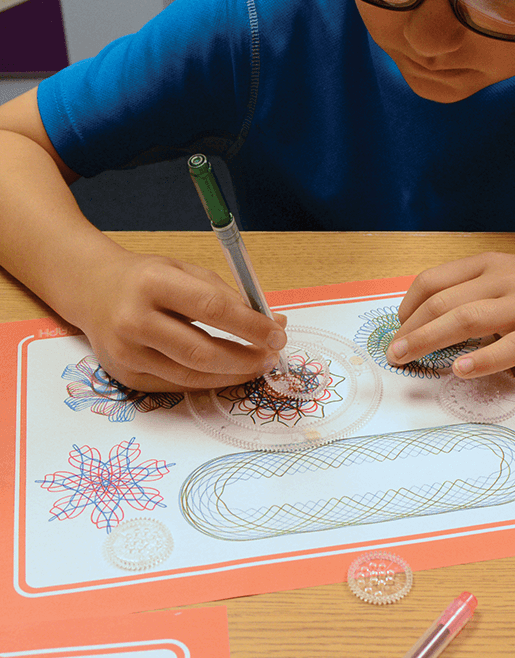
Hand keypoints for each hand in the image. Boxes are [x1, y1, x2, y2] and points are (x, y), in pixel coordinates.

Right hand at [69, 249, 287, 391]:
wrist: (92, 290)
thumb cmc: (148, 279)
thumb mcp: (186, 271)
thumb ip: (230, 296)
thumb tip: (275, 323)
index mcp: (152, 283)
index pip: (212, 309)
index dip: (251, 326)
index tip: (278, 335)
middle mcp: (134, 319)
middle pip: (203, 352)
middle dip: (246, 359)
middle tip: (270, 357)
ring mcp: (127, 352)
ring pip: (192, 376)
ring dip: (233, 375)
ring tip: (256, 366)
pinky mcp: (126, 377)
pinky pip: (178, 386)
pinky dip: (209, 382)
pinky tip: (227, 373)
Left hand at [387, 252, 514, 376]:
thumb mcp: (512, 278)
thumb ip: (476, 292)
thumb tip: (431, 319)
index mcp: (491, 265)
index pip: (434, 280)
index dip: (407, 307)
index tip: (396, 329)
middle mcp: (505, 280)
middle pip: (443, 301)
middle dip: (410, 329)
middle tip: (392, 353)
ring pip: (467, 320)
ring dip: (430, 340)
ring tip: (408, 360)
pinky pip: (509, 347)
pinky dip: (482, 359)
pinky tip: (461, 370)